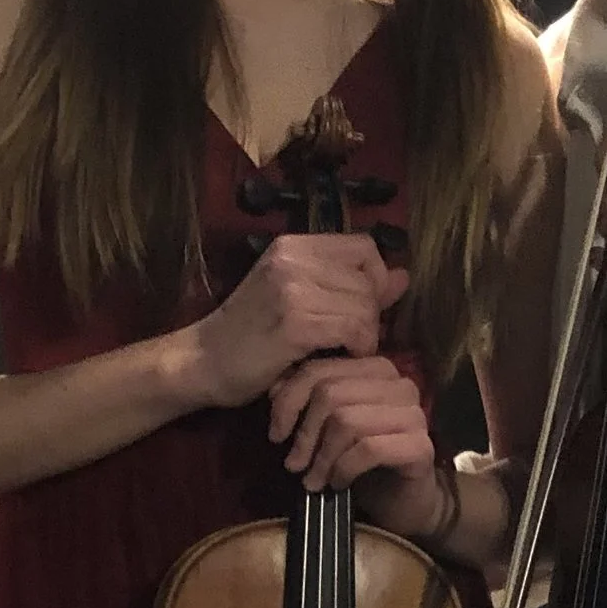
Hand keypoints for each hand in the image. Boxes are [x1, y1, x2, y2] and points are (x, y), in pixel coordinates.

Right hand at [184, 235, 402, 408]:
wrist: (201, 362)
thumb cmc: (250, 334)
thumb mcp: (299, 299)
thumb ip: (351, 287)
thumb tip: (405, 276)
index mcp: (293, 246)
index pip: (364, 247)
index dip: (375, 278)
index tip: (363, 307)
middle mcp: (292, 258)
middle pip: (368, 279)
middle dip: (370, 313)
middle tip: (350, 338)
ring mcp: (292, 288)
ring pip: (365, 306)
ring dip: (364, 335)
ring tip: (343, 349)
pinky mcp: (294, 322)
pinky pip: (353, 329)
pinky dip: (356, 348)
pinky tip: (339, 358)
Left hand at [266, 353, 437, 497]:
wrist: (402, 504)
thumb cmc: (362, 462)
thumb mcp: (326, 427)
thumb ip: (305, 401)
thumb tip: (274, 388)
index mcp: (376, 370)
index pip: (320, 369)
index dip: (290, 400)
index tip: (275, 434)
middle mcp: (400, 384)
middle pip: (330, 393)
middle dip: (305, 434)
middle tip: (294, 465)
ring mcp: (414, 414)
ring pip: (347, 421)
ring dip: (322, 457)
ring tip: (313, 480)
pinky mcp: (421, 446)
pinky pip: (368, 449)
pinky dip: (344, 469)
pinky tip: (339, 484)